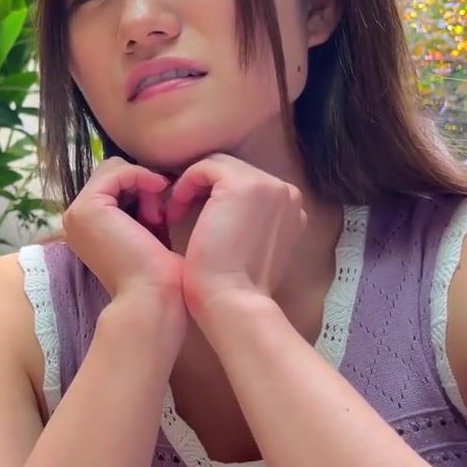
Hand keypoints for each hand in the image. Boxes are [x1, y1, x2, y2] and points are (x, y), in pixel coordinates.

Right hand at [61, 158, 182, 302]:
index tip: (163, 210)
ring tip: (158, 212)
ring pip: (113, 170)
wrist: (153, 295)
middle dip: (139, 185)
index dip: (139, 189)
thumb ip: (140, 206)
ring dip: (141, 182)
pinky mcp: (87, 208)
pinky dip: (141, 175)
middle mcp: (74, 219)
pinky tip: (159, 188)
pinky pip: (117, 172)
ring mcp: (76, 213)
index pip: (111, 186)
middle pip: (110, 175)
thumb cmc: (156, 271)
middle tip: (160, 213)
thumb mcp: (146, 230)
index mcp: (85, 227)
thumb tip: (150, 179)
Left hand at [165, 154, 306, 317]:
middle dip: (203, 188)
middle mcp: (287, 192)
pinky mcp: (243, 185)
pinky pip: (204, 167)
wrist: (232, 301)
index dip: (215, 195)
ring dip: (192, 186)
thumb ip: (248, 222)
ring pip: (218, 166)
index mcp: (291, 207)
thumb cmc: (234, 285)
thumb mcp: (249, 246)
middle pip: (232, 170)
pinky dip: (184, 185)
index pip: (247, 183)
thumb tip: (223, 208)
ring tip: (175, 215)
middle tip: (179, 213)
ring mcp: (269, 186)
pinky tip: (175, 212)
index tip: (194, 218)